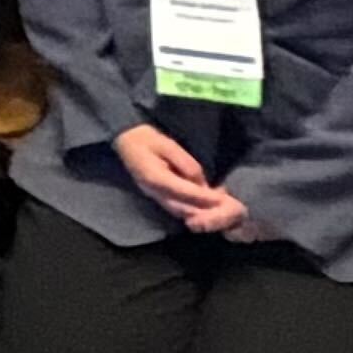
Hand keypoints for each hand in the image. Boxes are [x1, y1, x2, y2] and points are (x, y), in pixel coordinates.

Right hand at [112, 122, 249, 235]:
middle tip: (225, 208)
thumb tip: (202, 183)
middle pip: (183, 208)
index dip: (204, 197)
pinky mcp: (156, 197)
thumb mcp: (168, 145)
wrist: (126, 141)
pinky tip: (203, 208)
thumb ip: (186, 164)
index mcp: (155, 178)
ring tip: (218, 210)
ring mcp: (153, 196)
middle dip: (205, 210)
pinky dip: (191, 211)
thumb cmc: (147, 139)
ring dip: (199, 214)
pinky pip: (175, 209)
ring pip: (179, 212)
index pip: (184, 192)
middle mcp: (153, 192)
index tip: (222, 199)